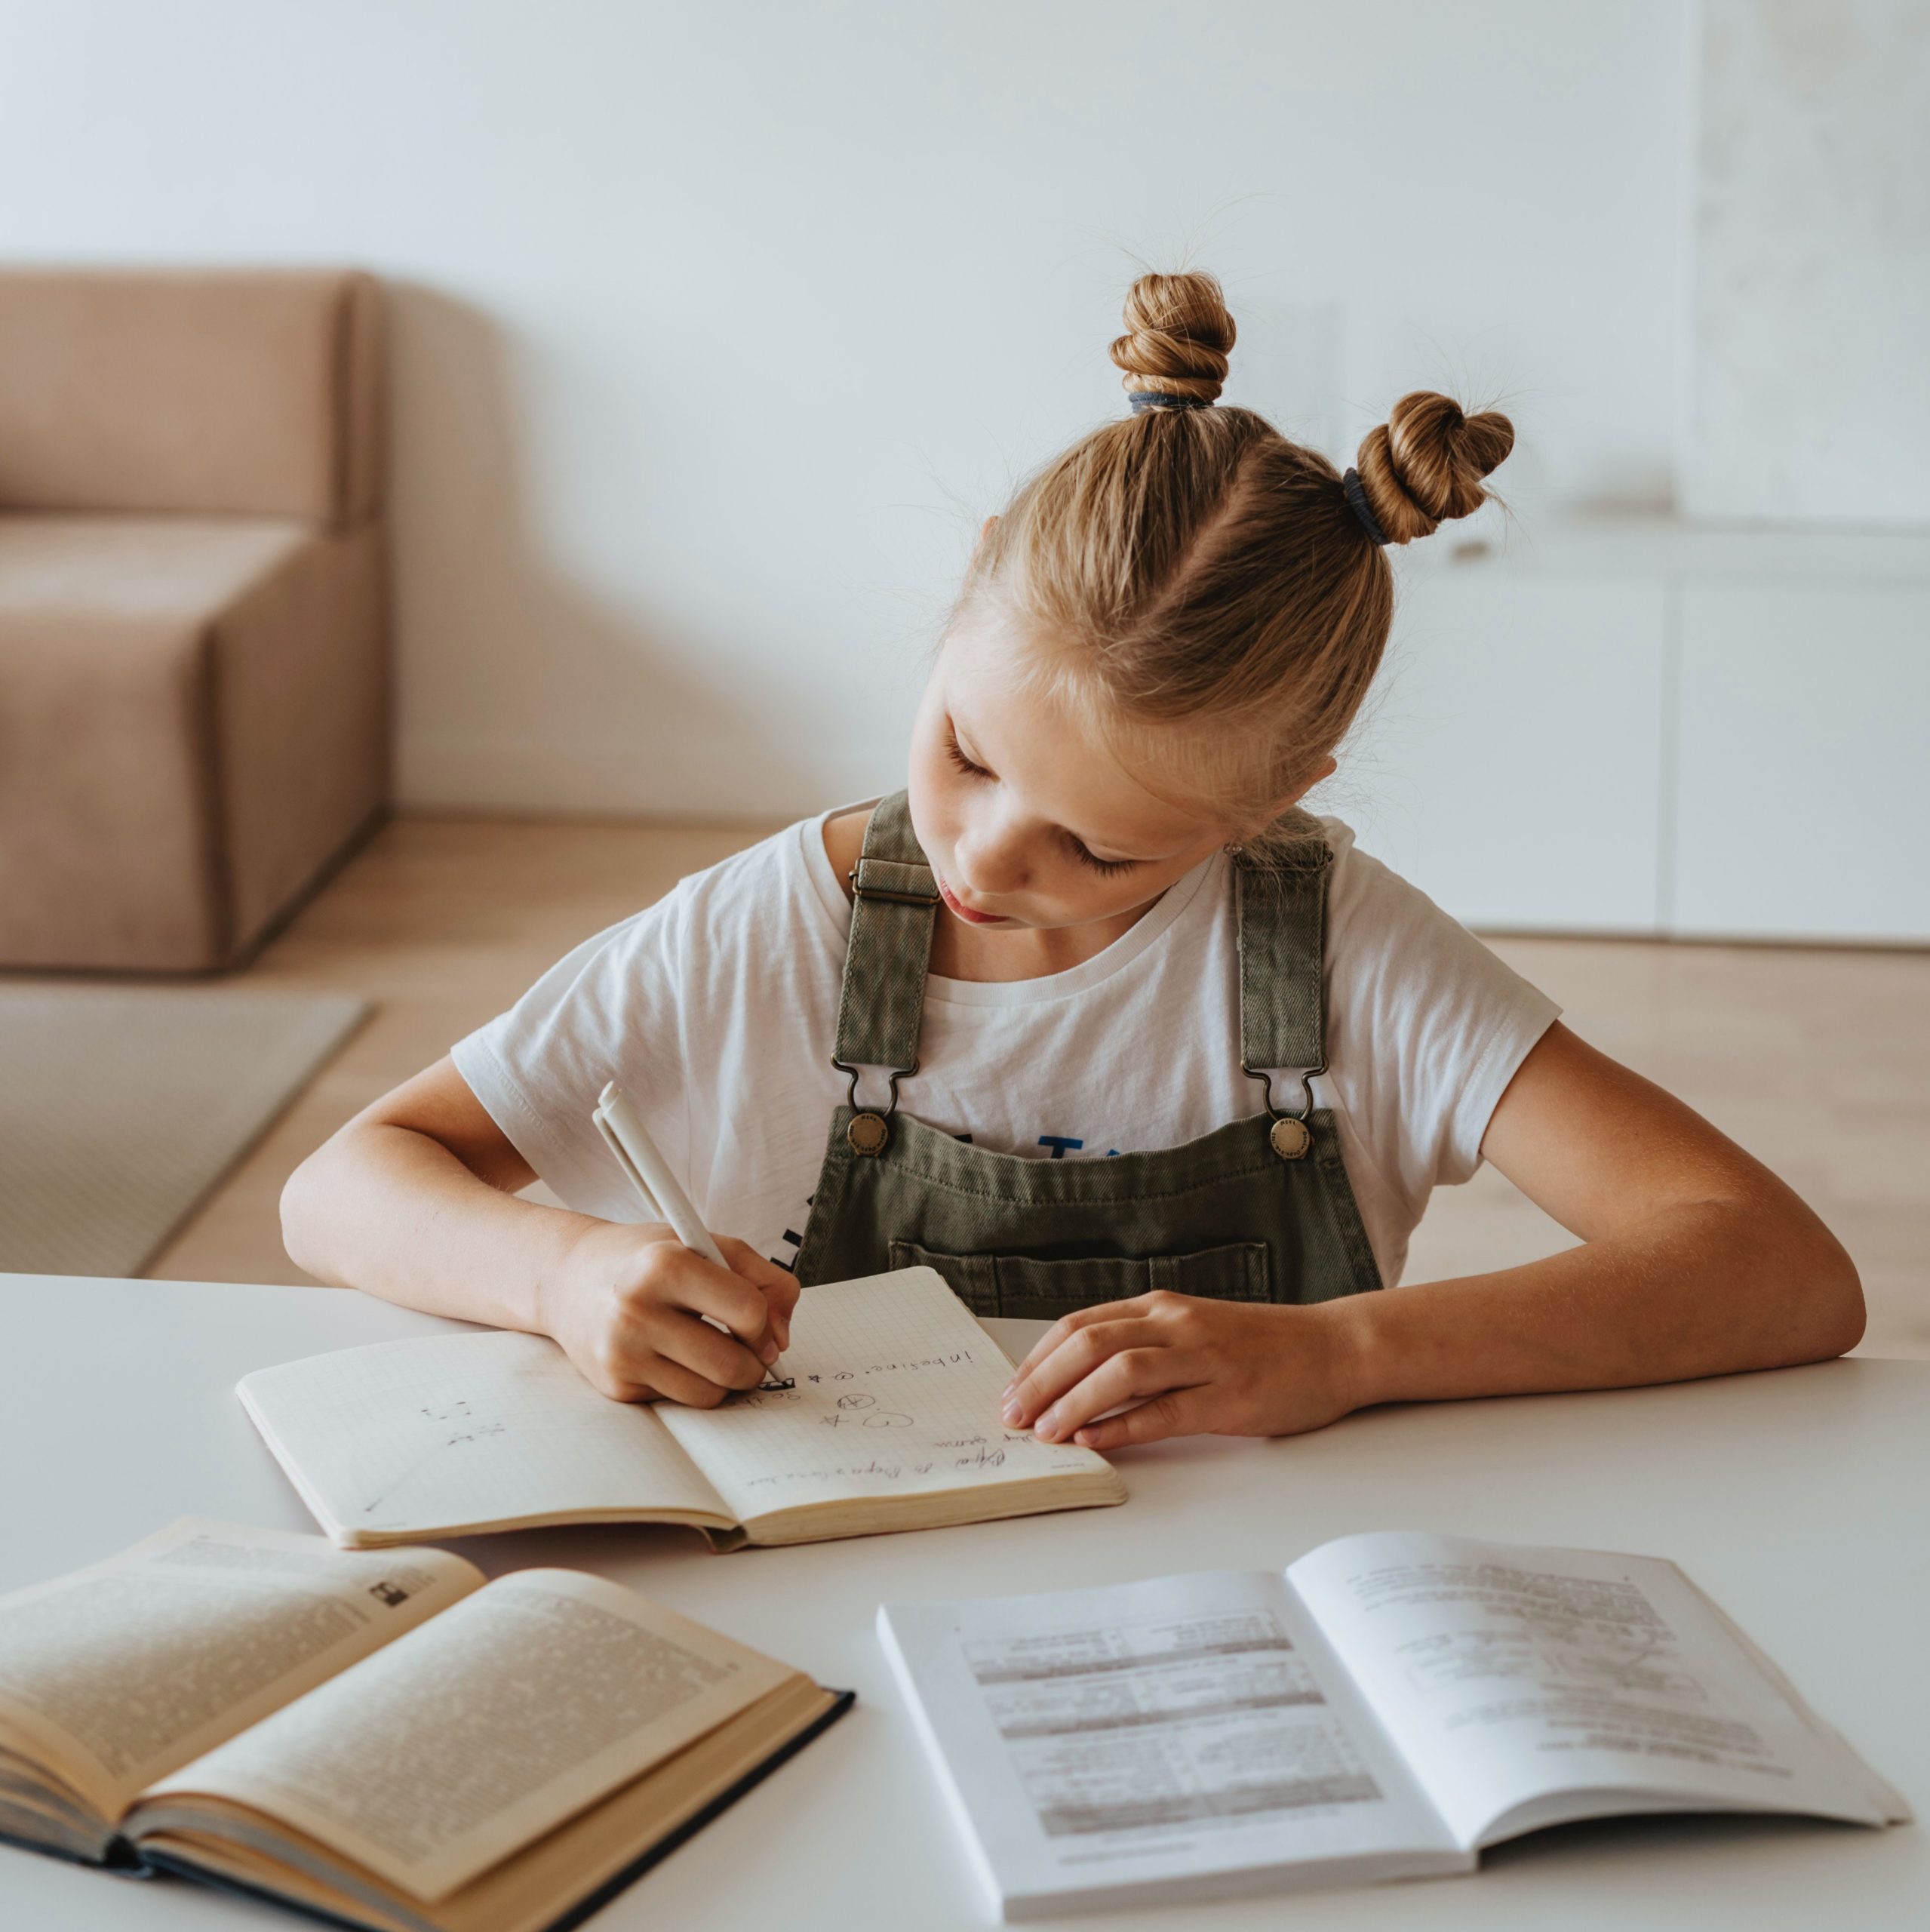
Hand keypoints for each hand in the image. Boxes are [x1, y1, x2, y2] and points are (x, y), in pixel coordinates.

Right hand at [538, 1219, 799, 1405]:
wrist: (567, 1277)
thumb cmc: (645, 1258)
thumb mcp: (704, 1243)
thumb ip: (762, 1277)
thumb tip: (782, 1337)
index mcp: (665, 1265)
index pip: (747, 1311)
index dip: (766, 1322)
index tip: (759, 1323)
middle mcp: (637, 1311)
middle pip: (732, 1365)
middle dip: (754, 1363)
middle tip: (748, 1350)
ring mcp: (622, 1353)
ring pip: (709, 1394)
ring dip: (725, 1380)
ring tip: (713, 1351)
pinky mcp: (615, 1385)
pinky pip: (679, 1402)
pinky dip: (689, 1384)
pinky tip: (672, 1355)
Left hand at [999, 1291, 1363, 1449]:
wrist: (1335, 1347)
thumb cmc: (1262, 1345)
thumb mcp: (1193, 1331)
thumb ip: (1143, 1346)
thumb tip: (1079, 1382)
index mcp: (1161, 1307)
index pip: (1080, 1325)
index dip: (1038, 1358)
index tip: (1011, 1390)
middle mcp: (1176, 1325)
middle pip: (1089, 1343)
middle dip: (1041, 1380)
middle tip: (1012, 1414)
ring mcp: (1204, 1359)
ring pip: (1122, 1371)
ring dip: (1074, 1402)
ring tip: (1045, 1432)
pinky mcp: (1229, 1397)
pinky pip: (1165, 1411)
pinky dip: (1124, 1427)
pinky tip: (1095, 1442)